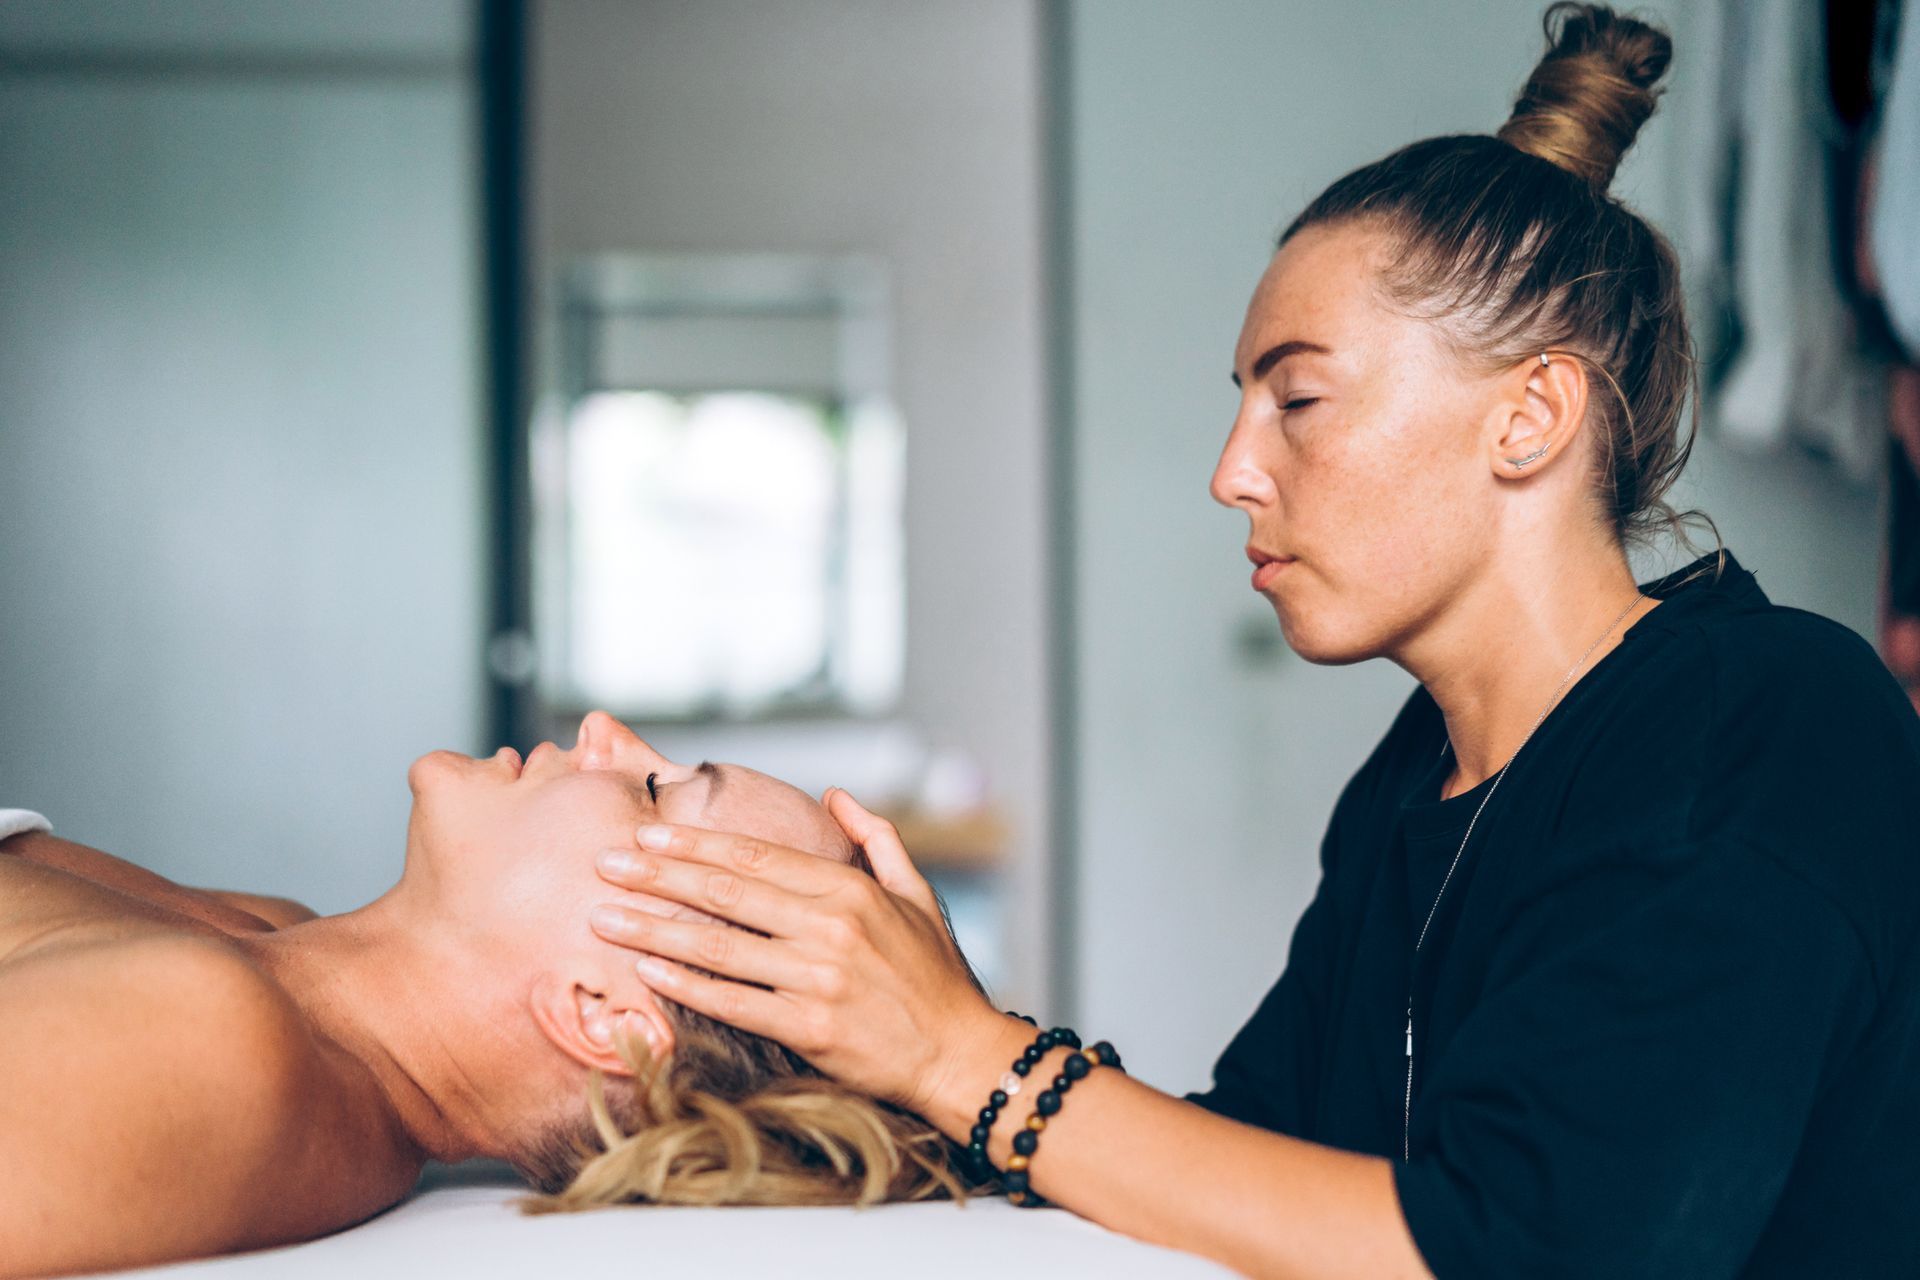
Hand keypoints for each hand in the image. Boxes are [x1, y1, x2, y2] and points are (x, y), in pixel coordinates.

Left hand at [590, 788, 1006, 1114]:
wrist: (960, 1055)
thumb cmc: (937, 976)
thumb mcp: (917, 894)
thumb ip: (876, 838)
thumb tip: (834, 795)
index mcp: (850, 889)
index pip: (756, 854)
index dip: (696, 841)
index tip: (648, 831)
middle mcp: (830, 927)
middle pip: (725, 891)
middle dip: (658, 874)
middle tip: (605, 862)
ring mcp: (818, 978)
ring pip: (718, 945)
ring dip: (654, 929)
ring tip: (605, 918)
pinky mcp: (810, 1029)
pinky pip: (734, 1002)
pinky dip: (687, 987)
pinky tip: (648, 973)